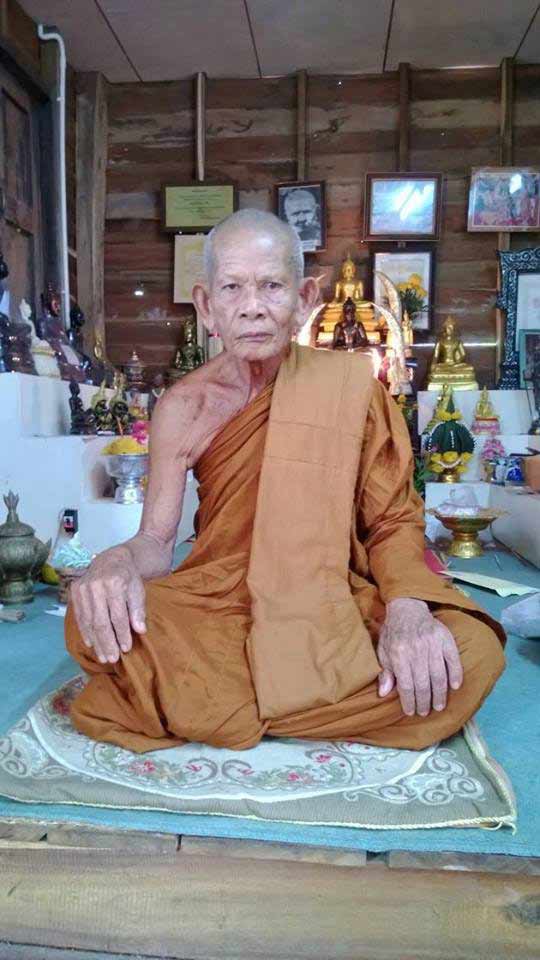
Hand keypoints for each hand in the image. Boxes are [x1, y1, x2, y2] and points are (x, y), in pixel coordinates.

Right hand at [71, 546, 145, 663]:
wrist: (112, 559)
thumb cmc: (128, 577)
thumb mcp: (138, 590)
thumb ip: (138, 610)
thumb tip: (140, 630)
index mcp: (114, 583)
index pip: (118, 615)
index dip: (122, 634)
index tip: (126, 648)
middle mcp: (95, 585)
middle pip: (100, 621)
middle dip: (107, 642)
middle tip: (112, 659)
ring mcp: (82, 588)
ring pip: (88, 621)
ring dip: (96, 641)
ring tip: (103, 656)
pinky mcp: (74, 591)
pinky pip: (79, 616)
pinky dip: (85, 631)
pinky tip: (91, 644)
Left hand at [377, 598, 462, 716]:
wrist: (407, 607)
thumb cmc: (393, 632)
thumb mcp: (383, 650)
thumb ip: (385, 671)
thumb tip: (384, 693)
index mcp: (399, 653)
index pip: (406, 684)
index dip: (409, 700)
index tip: (410, 711)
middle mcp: (416, 649)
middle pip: (423, 683)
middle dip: (424, 701)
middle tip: (425, 712)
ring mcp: (432, 644)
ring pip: (438, 675)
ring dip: (440, 694)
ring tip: (439, 706)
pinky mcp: (445, 638)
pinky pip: (453, 659)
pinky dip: (455, 674)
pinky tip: (455, 687)